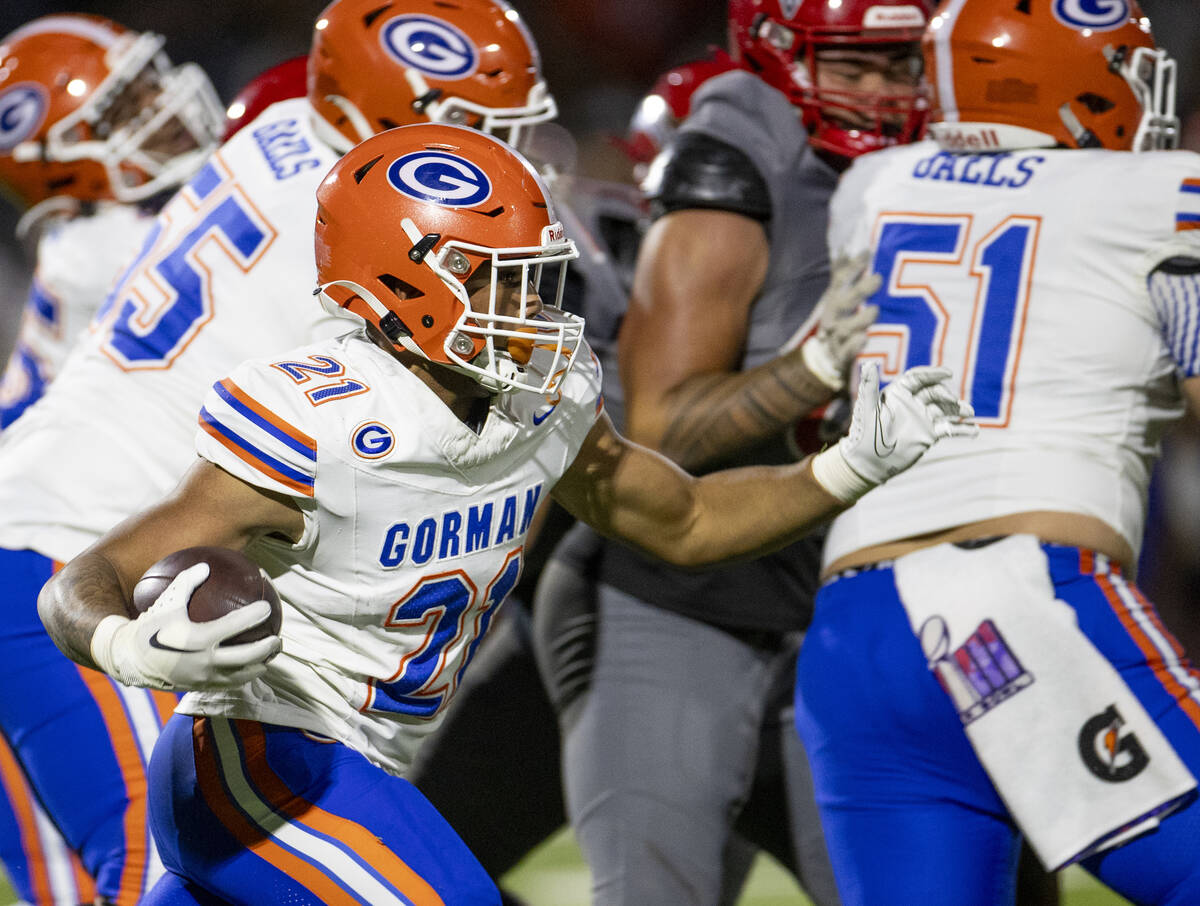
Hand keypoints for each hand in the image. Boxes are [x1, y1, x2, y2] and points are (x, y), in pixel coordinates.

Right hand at [90, 563, 281, 691]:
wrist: (129, 660)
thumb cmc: (150, 626)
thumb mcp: (167, 601)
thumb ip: (187, 581)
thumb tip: (206, 565)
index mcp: (198, 638)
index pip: (235, 626)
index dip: (254, 616)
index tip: (266, 606)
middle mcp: (204, 661)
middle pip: (247, 657)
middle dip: (267, 647)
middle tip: (277, 637)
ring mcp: (204, 678)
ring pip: (242, 675)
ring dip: (260, 666)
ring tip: (271, 655)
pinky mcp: (200, 687)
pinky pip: (229, 684)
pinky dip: (243, 676)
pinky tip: (252, 667)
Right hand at [787, 253, 881, 390]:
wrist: (824, 358)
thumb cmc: (838, 320)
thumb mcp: (838, 296)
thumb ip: (842, 273)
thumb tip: (846, 246)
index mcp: (833, 300)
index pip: (841, 281)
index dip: (853, 267)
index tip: (868, 252)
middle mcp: (832, 318)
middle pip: (843, 302)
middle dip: (860, 291)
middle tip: (878, 279)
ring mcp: (835, 338)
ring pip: (845, 328)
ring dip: (860, 319)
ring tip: (875, 310)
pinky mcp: (841, 357)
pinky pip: (846, 352)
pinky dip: (854, 346)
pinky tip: (864, 338)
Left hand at [811, 363, 976, 502]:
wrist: (869, 463)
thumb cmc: (863, 435)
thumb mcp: (867, 409)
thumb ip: (869, 386)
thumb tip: (870, 362)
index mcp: (897, 393)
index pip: (918, 378)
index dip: (933, 374)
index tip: (948, 374)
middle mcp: (912, 403)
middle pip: (934, 392)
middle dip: (946, 395)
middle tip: (954, 402)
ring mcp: (922, 418)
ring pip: (944, 408)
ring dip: (958, 409)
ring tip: (969, 413)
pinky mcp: (929, 434)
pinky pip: (949, 428)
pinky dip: (962, 429)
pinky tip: (975, 430)